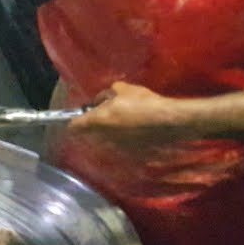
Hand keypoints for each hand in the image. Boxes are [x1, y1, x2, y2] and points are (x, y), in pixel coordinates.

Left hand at [67, 81, 190, 144]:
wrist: (170, 121)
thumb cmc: (144, 102)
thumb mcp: (121, 89)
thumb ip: (105, 95)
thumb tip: (99, 101)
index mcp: (98, 121)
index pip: (73, 127)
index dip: (74, 121)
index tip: (80, 117)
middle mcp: (103, 138)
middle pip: (89, 136)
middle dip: (93, 128)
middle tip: (104, 117)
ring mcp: (116, 149)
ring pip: (104, 143)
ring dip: (108, 136)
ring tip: (122, 125)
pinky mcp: (130, 155)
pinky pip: (119, 149)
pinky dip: (122, 142)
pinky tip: (134, 134)